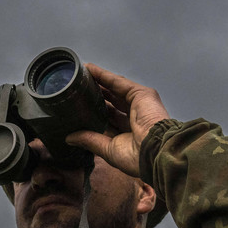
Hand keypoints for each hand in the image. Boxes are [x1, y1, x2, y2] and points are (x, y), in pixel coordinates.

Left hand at [65, 63, 169, 177]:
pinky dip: (103, 75)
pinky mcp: (140, 94)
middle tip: (77, 91)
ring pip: (114, 90)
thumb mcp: (108, 150)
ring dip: (98, 83)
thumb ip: (90, 141)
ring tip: (80, 77)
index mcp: (129, 134)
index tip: (79, 110)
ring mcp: (138, 104)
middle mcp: (134, 118)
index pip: (109, 120)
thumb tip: (70, 138)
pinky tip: (90, 70)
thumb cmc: (138, 158)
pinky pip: (118, 82)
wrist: (156, 151)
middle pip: (111, 103)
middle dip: (95, 97)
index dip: (95, 114)